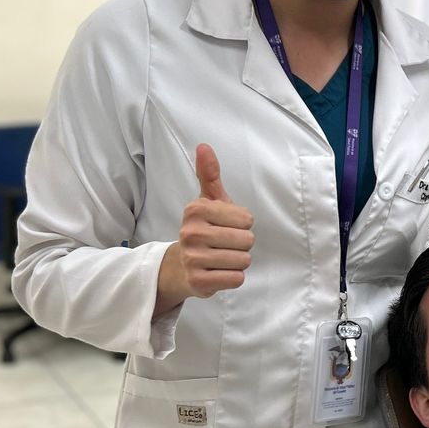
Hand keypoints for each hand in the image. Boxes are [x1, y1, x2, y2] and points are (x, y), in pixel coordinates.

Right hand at [165, 144, 254, 301]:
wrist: (182, 267)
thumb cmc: (204, 229)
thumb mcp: (208, 201)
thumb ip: (209, 175)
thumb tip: (203, 146)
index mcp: (196, 210)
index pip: (247, 219)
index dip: (243, 224)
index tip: (226, 226)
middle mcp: (191, 233)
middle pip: (247, 240)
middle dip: (242, 244)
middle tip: (225, 245)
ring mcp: (193, 259)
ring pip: (243, 260)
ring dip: (238, 261)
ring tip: (222, 258)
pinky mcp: (198, 282)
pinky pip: (236, 279)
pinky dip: (233, 277)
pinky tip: (219, 272)